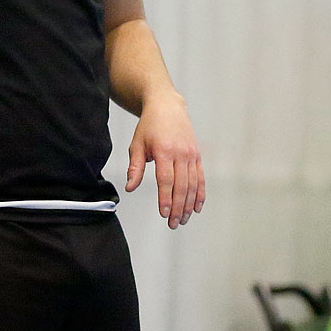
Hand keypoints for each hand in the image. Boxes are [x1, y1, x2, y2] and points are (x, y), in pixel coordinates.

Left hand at [126, 93, 204, 229]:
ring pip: (192, 184)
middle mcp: (181, 153)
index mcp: (164, 150)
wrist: (167, 107)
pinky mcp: (197, 155)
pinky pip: (200, 178)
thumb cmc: (149, 126)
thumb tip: (130, 188)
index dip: (166, 198)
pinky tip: (196, 207)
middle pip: (181, 186)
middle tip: (173, 224)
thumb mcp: (137, 144)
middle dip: (178, 207)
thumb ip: (135, 168)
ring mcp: (191, 154)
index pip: (166, 180)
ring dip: (188, 205)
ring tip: (183, 220)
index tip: (164, 213)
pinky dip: (200, 194)